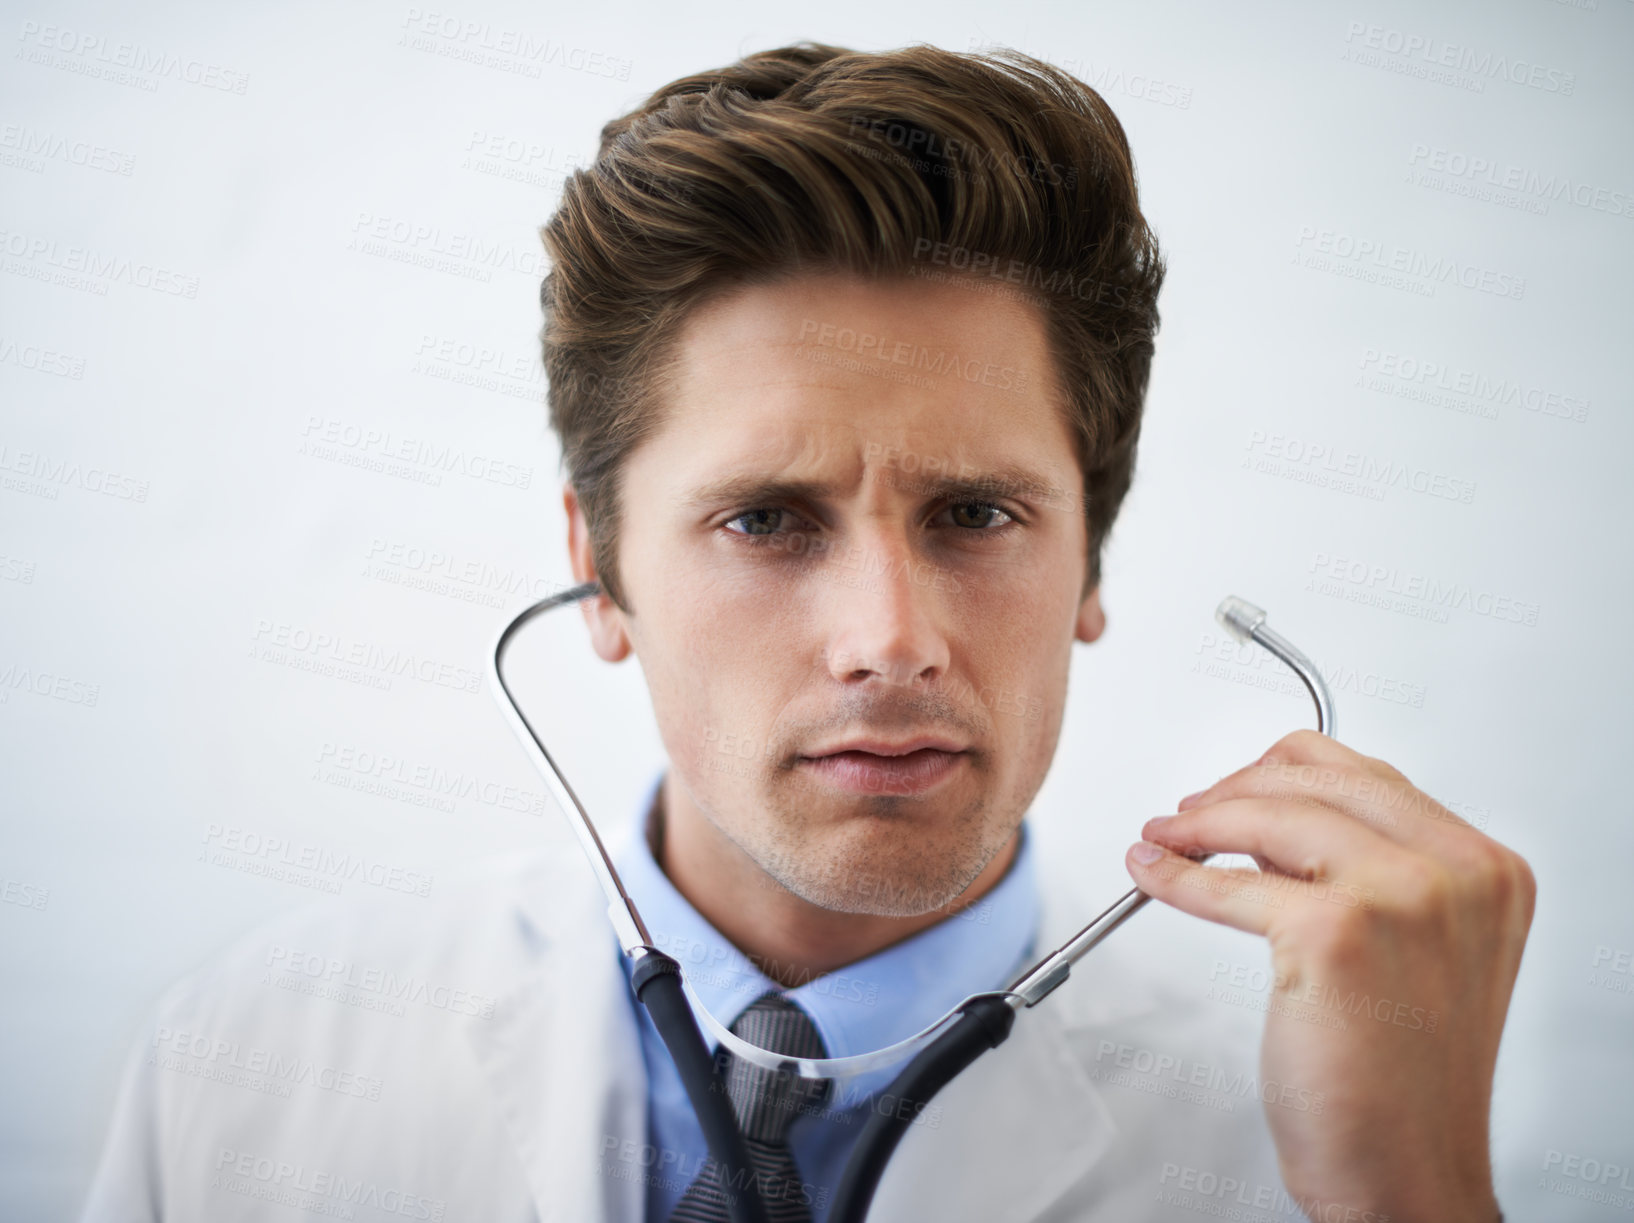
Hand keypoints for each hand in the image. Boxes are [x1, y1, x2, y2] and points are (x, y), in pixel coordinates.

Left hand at [1124, 729, 1533, 1222]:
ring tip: (1164, 840)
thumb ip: (1368, 870)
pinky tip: (1155, 876)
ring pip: (1270, 815)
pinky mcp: (1338, 931)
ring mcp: (1403, 895)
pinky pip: (1229, 884)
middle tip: (1188, 814)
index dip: (1282, 772)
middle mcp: (1458, 872)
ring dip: (1198, 824)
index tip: (1236, 790)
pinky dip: (1178, 877)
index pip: (1367, 774)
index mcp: (1486, 868)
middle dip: (1236, 788)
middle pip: (1316, 778)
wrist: (1405, 1169)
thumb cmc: (1403, 1075)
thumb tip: (1267, 816)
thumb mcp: (1415, 945)